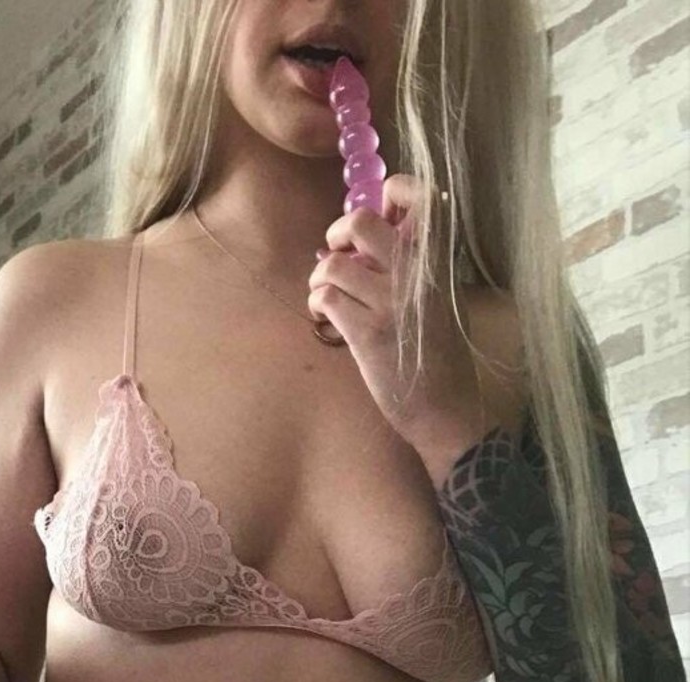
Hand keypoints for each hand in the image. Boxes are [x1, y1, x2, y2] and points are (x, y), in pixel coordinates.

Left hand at [307, 174, 484, 463]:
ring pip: (332, 263)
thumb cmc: (442, 353)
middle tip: (340, 252)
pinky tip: (325, 318)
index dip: (392, 192)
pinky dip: (317, 304)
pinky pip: (325, 298)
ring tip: (328, 292)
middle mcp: (415, 274)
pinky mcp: (366, 333)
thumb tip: (383, 231)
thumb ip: (420, 263)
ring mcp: (390, 303)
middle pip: (358, 221)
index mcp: (440, 260)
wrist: (447, 408)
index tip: (382, 214)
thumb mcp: (443, 296)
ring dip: (321, 275)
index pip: (420, 196)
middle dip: (337, 233)